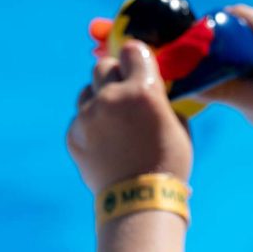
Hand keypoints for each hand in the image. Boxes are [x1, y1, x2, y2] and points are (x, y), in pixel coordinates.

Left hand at [67, 41, 191, 192]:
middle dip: (115, 73)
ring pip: (87, 91)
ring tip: (113, 117)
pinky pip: (79, 118)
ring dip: (100, 97)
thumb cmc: (168, 164)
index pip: (133, 50)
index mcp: (143, 91)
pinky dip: (91, 124)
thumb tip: (155, 92)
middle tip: (124, 89)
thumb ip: (163, 102)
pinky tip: (105, 140)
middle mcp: (111, 97)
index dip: (137, 56)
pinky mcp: (73, 135)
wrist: (138, 201)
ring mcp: (87, 116)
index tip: (139, 64)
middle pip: (103, 66)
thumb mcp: (179, 127)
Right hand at [199, 6, 252, 161]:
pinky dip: (233, 50)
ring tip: (220, 72)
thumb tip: (181, 82)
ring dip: (225, 48)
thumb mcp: (252, 103)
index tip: (192, 55)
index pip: (233, 16)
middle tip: (202, 68)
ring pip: (236, 27)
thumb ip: (219, 90)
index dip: (209, 32)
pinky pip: (243, 33)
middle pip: (232, 20)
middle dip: (215, 43)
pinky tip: (232, 70)